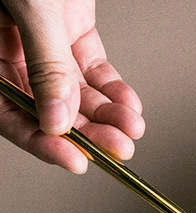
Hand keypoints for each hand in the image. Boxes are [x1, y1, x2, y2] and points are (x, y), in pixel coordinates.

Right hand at [0, 0, 143, 171]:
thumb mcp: (27, 9)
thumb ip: (44, 65)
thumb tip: (58, 120)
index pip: (11, 115)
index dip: (43, 143)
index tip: (75, 161)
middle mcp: (10, 54)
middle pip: (51, 112)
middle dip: (88, 135)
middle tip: (117, 150)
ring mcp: (41, 44)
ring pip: (77, 96)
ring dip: (107, 118)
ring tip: (131, 130)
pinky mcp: (68, 32)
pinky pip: (93, 71)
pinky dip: (114, 90)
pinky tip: (129, 107)